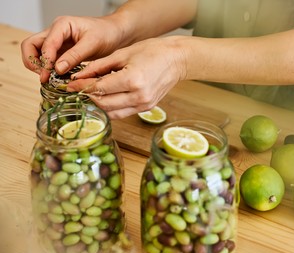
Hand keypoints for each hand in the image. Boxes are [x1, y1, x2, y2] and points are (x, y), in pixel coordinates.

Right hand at [20, 15, 125, 82]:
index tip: (47, 76)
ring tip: (49, 79)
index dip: (44, 61)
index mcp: (62, 26)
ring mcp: (57, 41)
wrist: (115, 33)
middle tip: (43, 77)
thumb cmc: (106, 33)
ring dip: (39, 66)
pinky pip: (48, 60)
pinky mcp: (62, 51)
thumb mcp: (92, 44)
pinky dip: (48, 68)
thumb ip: (74, 56)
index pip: (45, 44)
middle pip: (31, 45)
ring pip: (36, 53)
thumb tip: (57, 69)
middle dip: (33, 62)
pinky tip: (57, 77)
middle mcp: (55, 32)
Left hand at [67, 36, 186, 118]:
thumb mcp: (123, 54)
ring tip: (89, 94)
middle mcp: (139, 96)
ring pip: (112, 112)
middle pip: (104, 103)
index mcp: (133, 80)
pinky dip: (111, 108)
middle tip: (77, 88)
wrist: (176, 60)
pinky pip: (122, 113)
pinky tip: (104, 99)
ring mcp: (144, 105)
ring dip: (98, 104)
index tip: (70, 84)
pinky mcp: (146, 108)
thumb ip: (99, 66)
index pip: (100, 88)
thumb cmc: (153, 52)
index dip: (82, 87)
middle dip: (87, 96)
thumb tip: (80, 76)